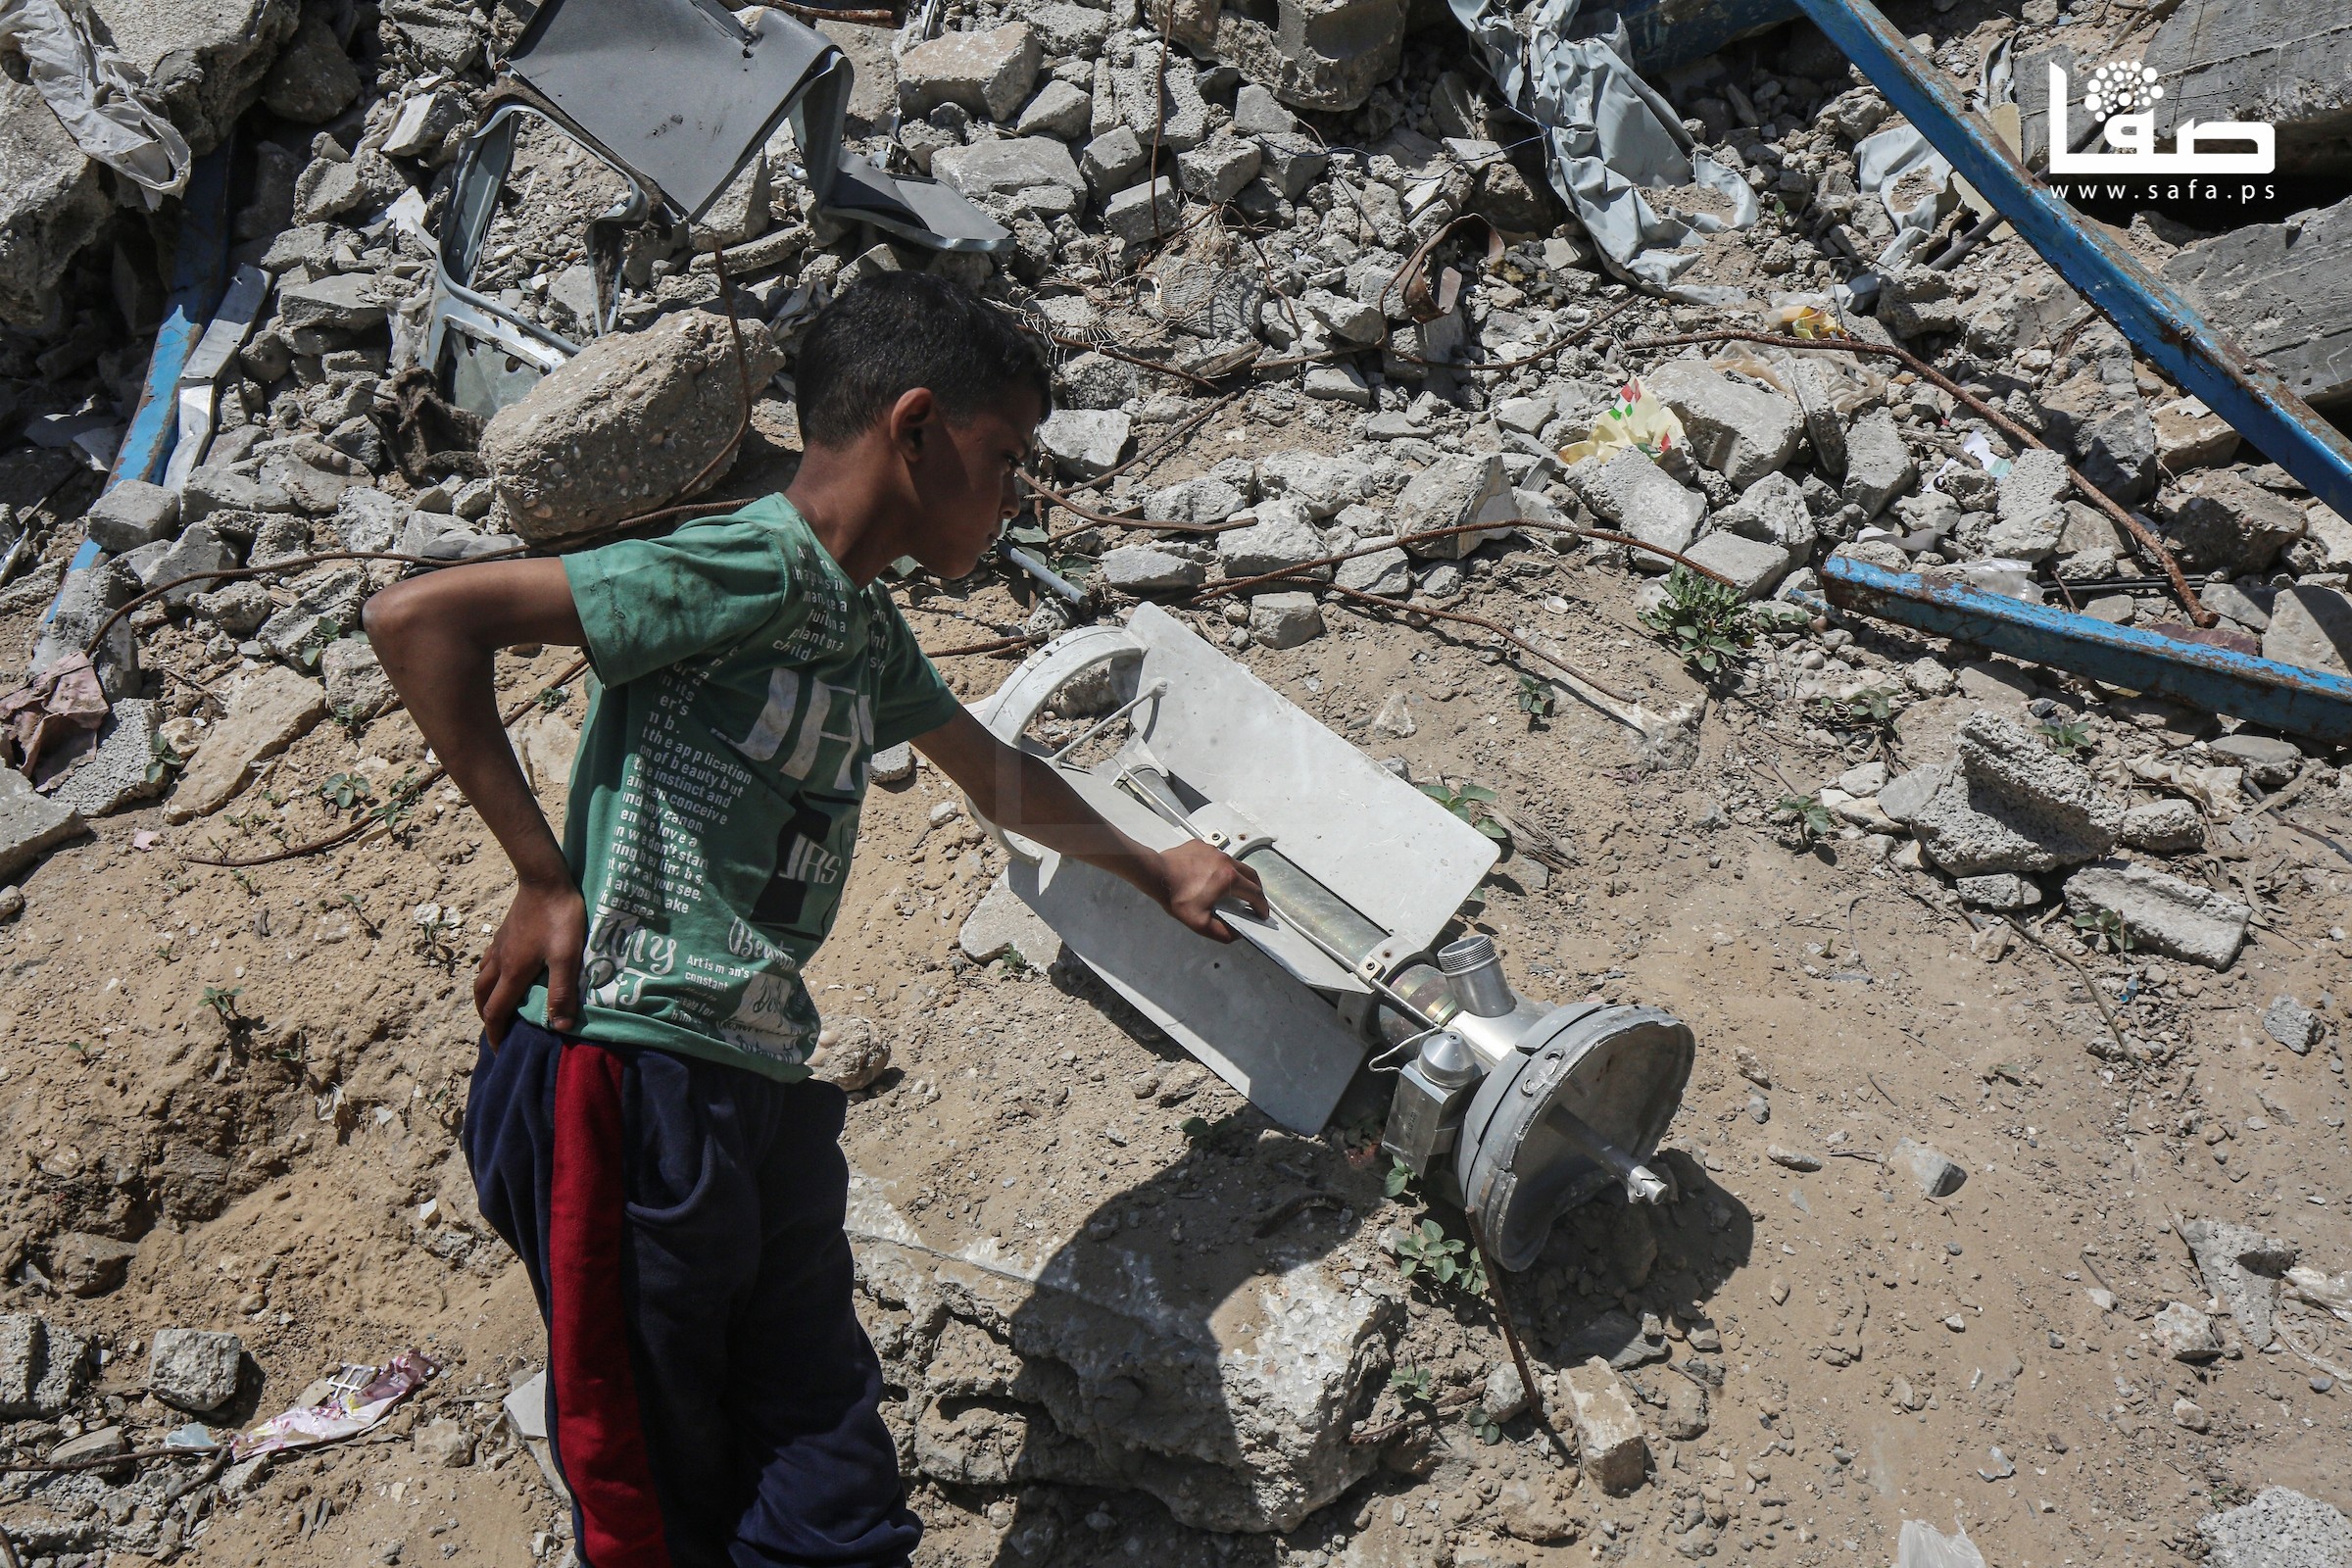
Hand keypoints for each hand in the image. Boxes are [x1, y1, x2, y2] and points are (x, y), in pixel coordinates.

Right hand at [475, 877, 587, 1043]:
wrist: (545, 879)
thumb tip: (560, 1027)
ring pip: (481, 978)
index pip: (496, 1011)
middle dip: (486, 1017)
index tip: (498, 1049)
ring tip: (496, 1006)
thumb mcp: (567, 956)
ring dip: (485, 997)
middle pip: (482, 996)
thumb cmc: (559, 918)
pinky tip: (502, 972)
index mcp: (513, 972)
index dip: (495, 1033)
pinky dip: (489, 976)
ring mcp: (499, 946)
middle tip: (497, 1030)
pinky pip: (487, 962)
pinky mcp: (503, 933)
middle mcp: (500, 962)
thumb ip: (562, 991)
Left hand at [1155, 841, 1269, 942]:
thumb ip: (1221, 932)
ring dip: (1240, 877)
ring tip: (1233, 889)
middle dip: (1256, 889)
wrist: (1155, 873)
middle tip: (1254, 901)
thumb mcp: (1199, 923)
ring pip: (1235, 864)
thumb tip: (1236, 934)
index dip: (1261, 906)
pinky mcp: (1202, 845)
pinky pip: (1218, 856)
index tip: (1261, 914)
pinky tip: (1211, 876)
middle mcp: (1226, 861)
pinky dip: (1221, 867)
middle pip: (1251, 875)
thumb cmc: (1176, 897)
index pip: (1255, 894)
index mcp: (1230, 879)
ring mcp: (1214, 851)